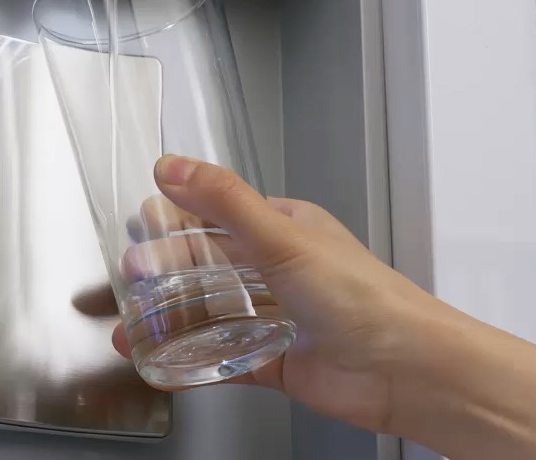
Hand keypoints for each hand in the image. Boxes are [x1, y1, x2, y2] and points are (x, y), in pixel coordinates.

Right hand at [106, 154, 440, 433]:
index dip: (176, 220)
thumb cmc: (364, 298)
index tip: (138, 226)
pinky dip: (190, 362)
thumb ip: (224, 200)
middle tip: (128, 279)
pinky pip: (223, 359)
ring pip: (212, 314)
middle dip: (165, 272)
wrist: (406, 370)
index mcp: (287, 228)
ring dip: (170, 319)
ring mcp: (278, 317)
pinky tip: (160, 365)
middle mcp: (281, 270)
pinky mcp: (277, 361)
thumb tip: (173, 165)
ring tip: (130, 327)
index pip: (220, 215)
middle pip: (209, 267)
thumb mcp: (283, 238)